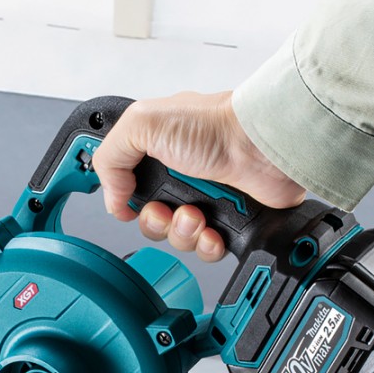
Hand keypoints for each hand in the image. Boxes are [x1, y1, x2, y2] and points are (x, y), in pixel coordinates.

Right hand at [91, 91, 304, 260]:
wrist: (262, 147)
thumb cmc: (215, 127)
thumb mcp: (143, 123)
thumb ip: (110, 157)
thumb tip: (112, 198)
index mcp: (155, 153)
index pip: (125, 188)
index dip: (123, 200)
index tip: (127, 202)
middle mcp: (178, 177)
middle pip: (148, 219)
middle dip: (155, 221)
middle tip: (169, 209)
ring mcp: (203, 199)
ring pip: (175, 238)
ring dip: (182, 233)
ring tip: (197, 215)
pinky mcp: (227, 220)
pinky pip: (205, 249)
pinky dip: (207, 245)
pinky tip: (213, 231)